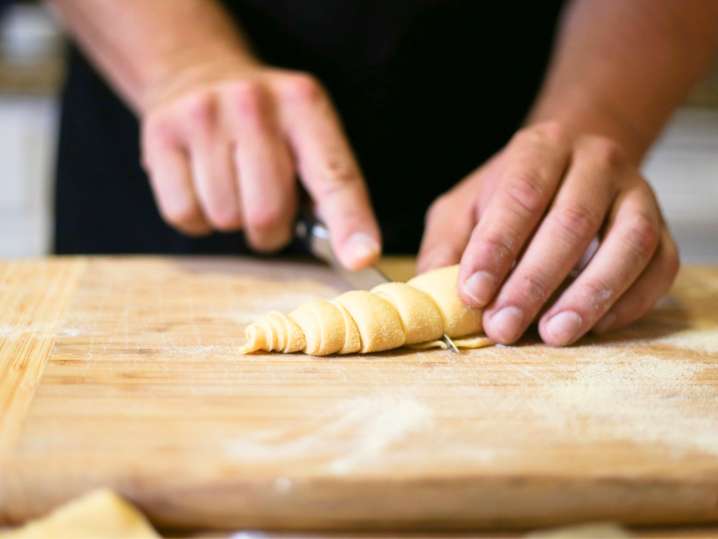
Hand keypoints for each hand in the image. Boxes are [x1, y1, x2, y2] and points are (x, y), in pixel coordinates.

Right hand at [140, 57, 380, 268]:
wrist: (197, 70)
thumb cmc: (266, 122)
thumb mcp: (307, 133)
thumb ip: (328, 185)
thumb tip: (352, 251)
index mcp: (304, 104)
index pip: (334, 175)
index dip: (350, 223)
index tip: (361, 258)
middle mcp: (253, 104)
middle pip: (268, 212)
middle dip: (271, 231)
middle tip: (267, 210)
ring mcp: (202, 116)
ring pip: (225, 218)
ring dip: (233, 221)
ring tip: (232, 185)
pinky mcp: (159, 134)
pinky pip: (185, 214)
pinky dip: (198, 219)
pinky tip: (202, 186)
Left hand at [418, 122, 678, 345]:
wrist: (574, 167)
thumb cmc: (510, 194)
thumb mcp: (465, 207)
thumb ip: (447, 246)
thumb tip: (432, 294)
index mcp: (540, 148)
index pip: (520, 194)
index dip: (496, 247)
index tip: (473, 294)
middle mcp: (595, 163)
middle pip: (572, 221)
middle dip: (534, 281)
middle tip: (503, 327)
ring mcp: (637, 194)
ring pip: (627, 242)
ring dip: (590, 295)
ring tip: (553, 334)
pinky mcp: (663, 229)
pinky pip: (659, 266)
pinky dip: (630, 301)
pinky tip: (594, 327)